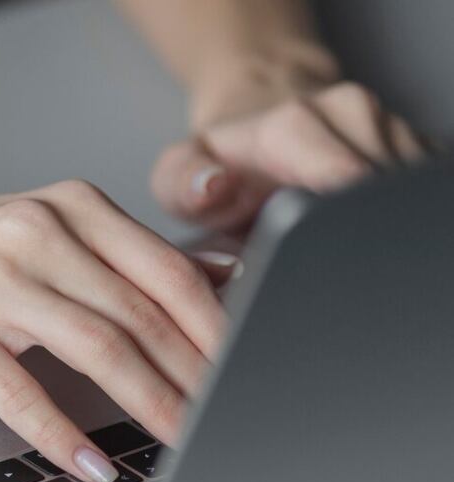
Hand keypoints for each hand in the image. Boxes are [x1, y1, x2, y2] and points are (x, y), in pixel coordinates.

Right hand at [0, 180, 225, 481]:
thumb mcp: (40, 227)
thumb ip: (123, 252)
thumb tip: (218, 275)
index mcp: (70, 207)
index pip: (168, 272)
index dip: (219, 329)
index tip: (252, 369)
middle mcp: (37, 235)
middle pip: (142, 314)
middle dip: (198, 376)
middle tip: (231, 418)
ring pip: (95, 348)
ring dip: (148, 404)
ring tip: (184, 443)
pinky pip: (17, 388)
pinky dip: (58, 431)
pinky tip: (86, 461)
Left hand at [153, 81, 432, 230]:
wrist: (256, 117)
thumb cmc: (220, 162)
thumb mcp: (177, 176)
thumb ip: (183, 183)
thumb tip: (213, 186)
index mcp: (295, 124)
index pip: (344, 178)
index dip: (336, 224)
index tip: (319, 253)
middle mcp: (351, 115)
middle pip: (379, 194)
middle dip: (351, 233)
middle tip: (319, 253)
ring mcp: (390, 127)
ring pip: (404, 195)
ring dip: (372, 224)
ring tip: (334, 233)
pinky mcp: (415, 145)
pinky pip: (416, 192)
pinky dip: (392, 216)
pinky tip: (358, 222)